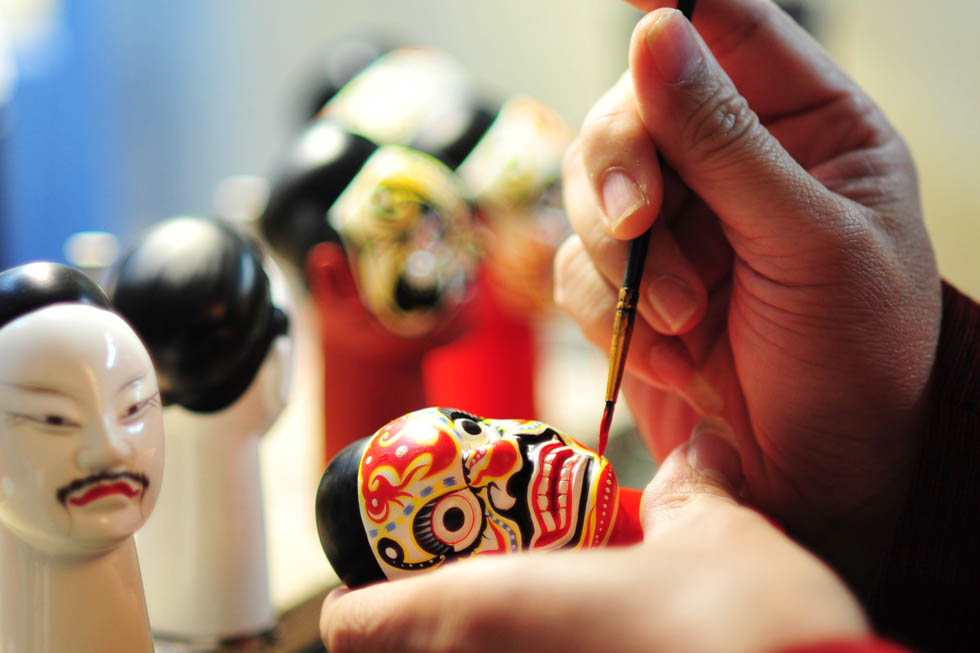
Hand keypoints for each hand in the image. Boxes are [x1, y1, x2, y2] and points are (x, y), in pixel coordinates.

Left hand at [319, 421, 867, 651]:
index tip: (382, 582)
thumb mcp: (719, 540)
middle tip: (476, 593)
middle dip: (426, 628)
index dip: (360, 603)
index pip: (358, 624)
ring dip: (487, 648)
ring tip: (546, 628)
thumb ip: (691, 492)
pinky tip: (596, 649)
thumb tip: (697, 455)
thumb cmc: (752, 637)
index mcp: (488, 614)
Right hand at [554, 0, 940, 592]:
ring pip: (589, 190)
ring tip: (681, 317)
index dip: (671, 5)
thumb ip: (727, 143)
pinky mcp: (628, 285)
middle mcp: (732, 162)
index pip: (730, 25)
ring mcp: (675, 225)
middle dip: (623, 172)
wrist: (812, 480)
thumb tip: (655, 33)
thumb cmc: (853, 362)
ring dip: (618, 257)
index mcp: (808, 126)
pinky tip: (668, 352)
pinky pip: (574, 266)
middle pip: (631, 109)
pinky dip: (605, 310)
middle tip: (640, 227)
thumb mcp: (811, 245)